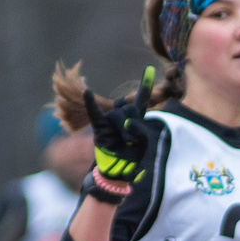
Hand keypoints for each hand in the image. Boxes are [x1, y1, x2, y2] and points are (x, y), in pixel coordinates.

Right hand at [80, 67, 155, 203]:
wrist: (116, 172)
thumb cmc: (131, 158)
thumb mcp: (142, 144)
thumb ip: (139, 130)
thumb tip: (126, 123)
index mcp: (134, 119)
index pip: (141, 99)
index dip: (146, 84)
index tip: (151, 68)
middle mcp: (122, 117)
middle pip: (131, 109)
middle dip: (134, 125)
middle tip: (132, 142)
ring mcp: (109, 121)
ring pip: (119, 115)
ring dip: (124, 130)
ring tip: (124, 143)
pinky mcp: (99, 127)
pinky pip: (95, 113)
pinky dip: (91, 103)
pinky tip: (88, 93)